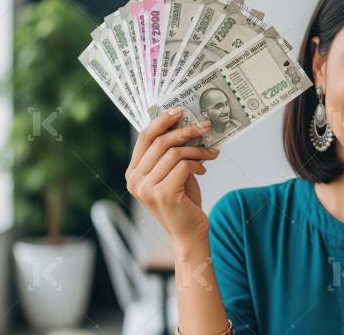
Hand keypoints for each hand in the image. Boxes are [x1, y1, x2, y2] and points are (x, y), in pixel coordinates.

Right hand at [125, 109, 219, 246]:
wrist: (189, 232)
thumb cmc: (183, 201)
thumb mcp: (173, 174)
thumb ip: (171, 155)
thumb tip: (186, 125)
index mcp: (133, 173)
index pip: (144, 138)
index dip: (161, 121)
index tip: (180, 111)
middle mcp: (135, 180)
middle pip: (161, 142)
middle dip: (186, 131)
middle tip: (205, 127)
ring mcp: (147, 188)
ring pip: (175, 153)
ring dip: (197, 150)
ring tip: (210, 154)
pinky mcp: (163, 194)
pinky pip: (183, 166)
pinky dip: (197, 163)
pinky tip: (203, 169)